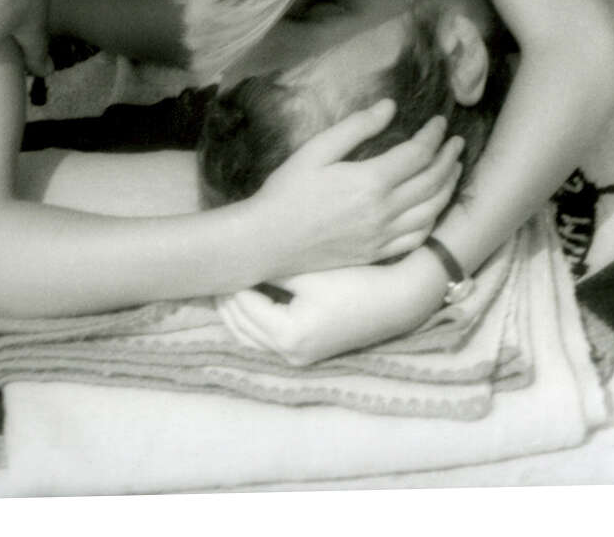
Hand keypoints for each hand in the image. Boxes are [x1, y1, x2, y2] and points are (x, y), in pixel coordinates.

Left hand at [217, 255, 442, 365]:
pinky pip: (266, 339)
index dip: (228, 280)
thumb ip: (270, 268)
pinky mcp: (307, 353)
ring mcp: (298, 358)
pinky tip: (250, 294)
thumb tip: (238, 258)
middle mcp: (289, 354)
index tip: (217, 255)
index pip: (242, 305)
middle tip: (215, 267)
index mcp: (288, 335)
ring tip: (227, 279)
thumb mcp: (309, 270)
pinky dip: (253, 320)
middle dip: (225, 298)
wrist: (399, 299)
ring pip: (250, 337)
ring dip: (236, 311)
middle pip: (241, 326)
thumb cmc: (357, 281)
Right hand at [250, 102, 463, 277]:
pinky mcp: (377, 254)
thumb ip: (356, 127)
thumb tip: (389, 107)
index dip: (433, 136)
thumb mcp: (316, 150)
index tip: (440, 122)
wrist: (268, 240)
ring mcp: (383, 236)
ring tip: (453, 170)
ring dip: (447, 187)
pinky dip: (433, 220)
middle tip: (455, 142)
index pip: (418, 154)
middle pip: (432, 182)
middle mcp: (384, 211)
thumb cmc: (287, 191)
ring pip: (431, 211)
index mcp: (371, 182)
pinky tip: (434, 208)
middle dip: (448, 158)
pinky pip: (417, 238)